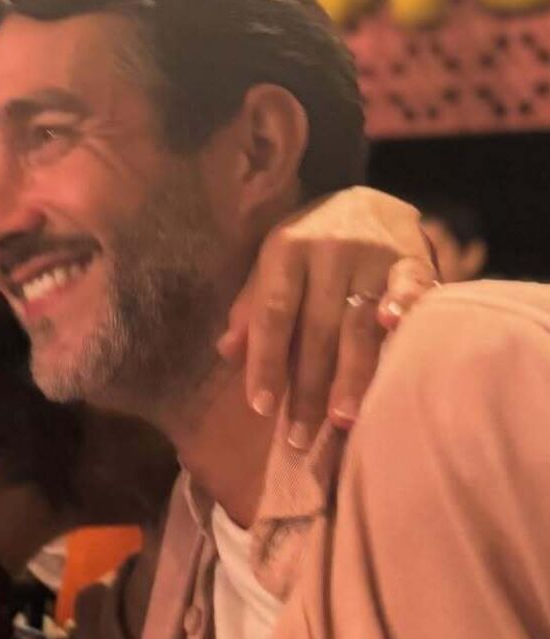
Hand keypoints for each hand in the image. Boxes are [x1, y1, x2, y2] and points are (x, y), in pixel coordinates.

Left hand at [216, 186, 437, 447]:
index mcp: (285, 250)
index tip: (260, 407)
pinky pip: (411, 287)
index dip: (265, 361)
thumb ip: (251, 308)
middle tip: (300, 437)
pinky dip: (406, 305)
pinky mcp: (412, 259)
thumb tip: (226, 351)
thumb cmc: (310, 249)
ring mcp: (373, 255)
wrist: (370, 202)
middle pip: (315, 330)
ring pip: (359, 324)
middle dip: (307, 388)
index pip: (272, 314)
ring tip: (342, 420)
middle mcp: (328, 251)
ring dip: (352, 375)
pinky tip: (396, 328)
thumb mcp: (272, 267)